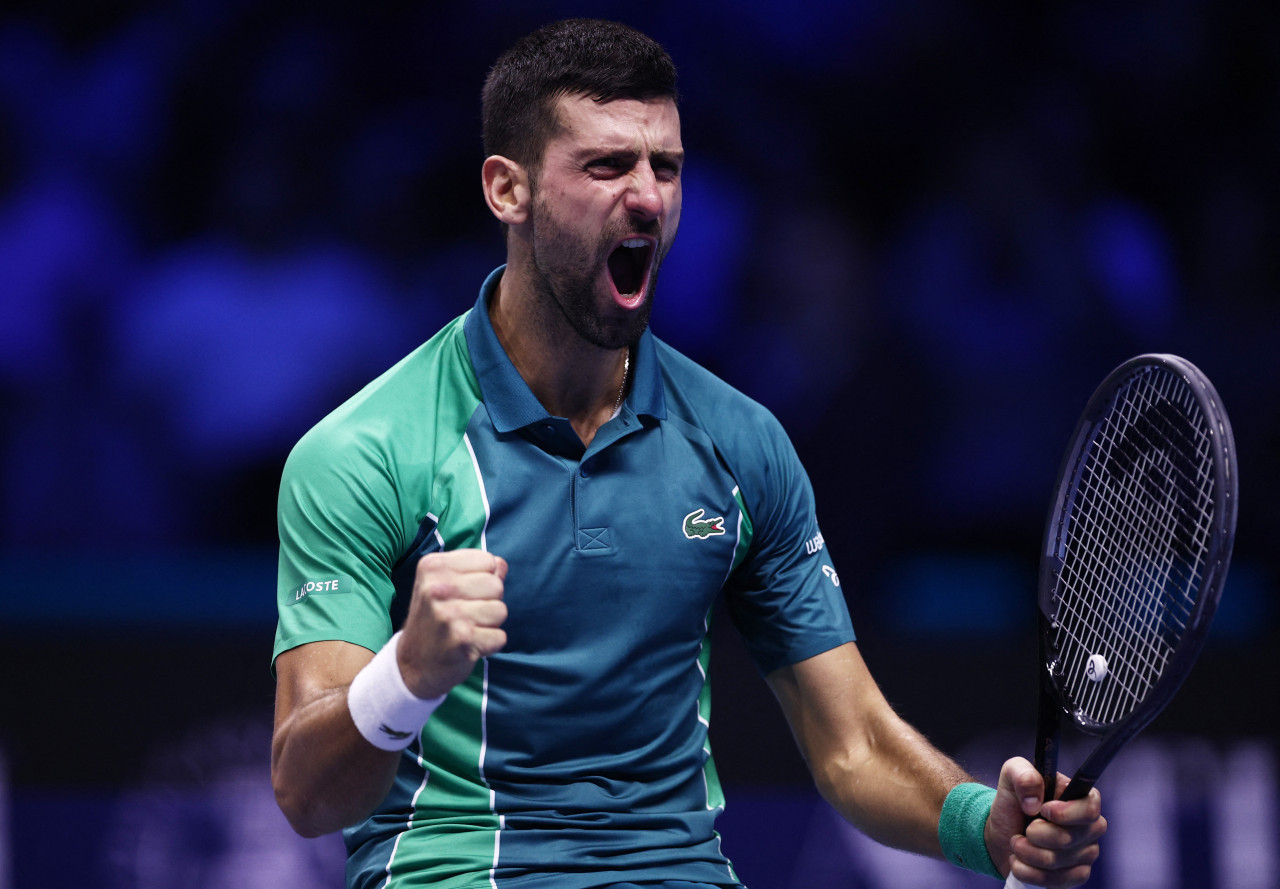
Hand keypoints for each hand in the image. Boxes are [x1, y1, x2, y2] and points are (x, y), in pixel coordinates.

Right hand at [397, 550, 507, 698]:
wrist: (412, 664)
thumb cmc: (434, 619)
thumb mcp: (444, 586)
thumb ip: (475, 571)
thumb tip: (501, 564)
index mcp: (433, 566)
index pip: (488, 561)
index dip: (483, 579)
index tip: (462, 594)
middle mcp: (437, 588)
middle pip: (497, 585)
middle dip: (489, 601)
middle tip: (465, 615)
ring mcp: (449, 614)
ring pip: (500, 611)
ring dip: (489, 624)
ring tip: (466, 629)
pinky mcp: (462, 639)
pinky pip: (500, 637)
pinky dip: (489, 645)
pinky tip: (468, 645)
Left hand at [985, 758, 1106, 887]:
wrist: (1002, 833)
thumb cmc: (1014, 802)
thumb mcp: (1011, 774)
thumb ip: (1023, 774)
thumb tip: (1034, 801)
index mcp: (1080, 798)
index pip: (1090, 808)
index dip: (1066, 813)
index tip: (1042, 810)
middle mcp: (1089, 827)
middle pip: (1068, 838)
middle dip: (1035, 834)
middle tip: (1023, 829)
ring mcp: (1086, 853)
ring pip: (1057, 861)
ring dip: (1027, 853)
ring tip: (1016, 843)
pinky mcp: (1076, 876)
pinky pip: (1056, 881)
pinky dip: (1028, 872)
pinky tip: (1019, 862)